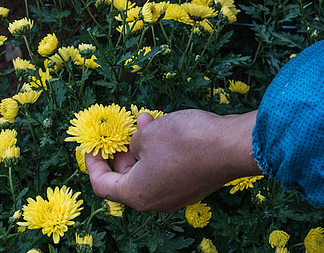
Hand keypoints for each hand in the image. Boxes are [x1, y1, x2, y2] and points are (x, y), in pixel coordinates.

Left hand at [85, 109, 259, 211]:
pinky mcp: (194, 186)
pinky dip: (161, 154)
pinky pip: (168, 172)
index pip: (103, 185)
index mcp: (138, 194)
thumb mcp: (150, 134)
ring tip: (145, 121)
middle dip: (121, 153)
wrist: (232, 147)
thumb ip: (135, 141)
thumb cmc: (186, 141)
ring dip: (143, 149)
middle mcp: (156, 202)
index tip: (91, 146)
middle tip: (120, 130)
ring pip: (150, 174)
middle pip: (127, 181)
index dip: (93, 164)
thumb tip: (138, 143)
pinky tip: (166, 129)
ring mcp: (177, 196)